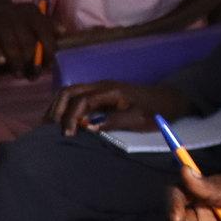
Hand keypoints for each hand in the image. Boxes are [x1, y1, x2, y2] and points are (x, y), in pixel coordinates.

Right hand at [0, 0, 62, 76]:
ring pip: (10, 45)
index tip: (48, 65)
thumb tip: (62, 32)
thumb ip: (49, 26)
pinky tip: (2, 63)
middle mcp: (15, 16)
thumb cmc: (18, 20)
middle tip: (33, 74)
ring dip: (16, 63)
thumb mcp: (35, 18)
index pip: (44, 32)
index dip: (48, 51)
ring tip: (19, 74)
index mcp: (32, 14)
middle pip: (27, 42)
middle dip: (32, 61)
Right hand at [47, 78, 188, 134]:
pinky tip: (61, 122)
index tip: (67, 135)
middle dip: (56, 110)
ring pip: (69, 93)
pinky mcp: (100, 94)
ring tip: (51, 127)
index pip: (81, 100)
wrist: (170, 99)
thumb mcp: (139, 119)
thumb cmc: (157, 111)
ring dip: (58, 108)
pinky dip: (64, 107)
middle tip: (51, 131)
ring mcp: (100, 88)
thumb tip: (88, 127)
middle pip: (69, 92)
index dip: (70, 117)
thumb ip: (114, 121)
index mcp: (111, 91)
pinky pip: (76, 97)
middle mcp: (102, 86)